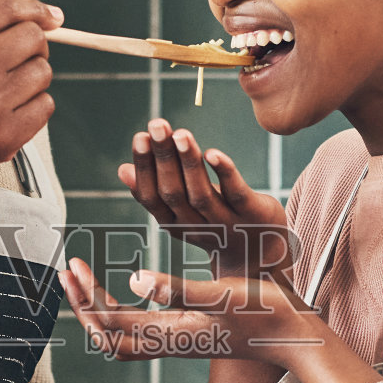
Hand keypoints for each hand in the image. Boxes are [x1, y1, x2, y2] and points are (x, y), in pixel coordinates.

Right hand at [0, 0, 59, 206]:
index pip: (9, 9)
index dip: (36, 9)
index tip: (49, 17)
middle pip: (33, 37)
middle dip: (34, 43)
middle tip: (20, 57)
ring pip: (43, 72)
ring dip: (33, 77)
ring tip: (8, 88)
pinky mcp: (3, 138)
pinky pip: (44, 106)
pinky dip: (34, 106)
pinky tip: (11, 110)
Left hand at [60, 257, 320, 372]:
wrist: (293, 335)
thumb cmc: (264, 314)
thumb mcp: (222, 295)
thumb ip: (177, 290)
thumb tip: (133, 277)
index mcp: (171, 333)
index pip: (111, 321)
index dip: (86, 295)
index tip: (74, 265)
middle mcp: (168, 342)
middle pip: (107, 334)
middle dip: (83, 304)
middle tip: (69, 269)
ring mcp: (176, 340)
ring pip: (120, 335)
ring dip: (97, 309)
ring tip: (84, 280)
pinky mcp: (186, 334)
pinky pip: (139, 330)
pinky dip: (120, 311)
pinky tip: (123, 287)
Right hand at [120, 118, 294, 282]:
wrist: (260, 258)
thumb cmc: (215, 227)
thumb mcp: (181, 214)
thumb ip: (156, 193)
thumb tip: (122, 169)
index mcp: (174, 225)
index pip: (151, 197)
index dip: (144, 168)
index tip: (139, 136)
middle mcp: (196, 227)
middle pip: (173, 193)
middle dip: (163, 158)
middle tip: (156, 124)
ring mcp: (225, 223)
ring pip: (201, 194)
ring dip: (189, 162)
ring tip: (181, 133)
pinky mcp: (252, 215)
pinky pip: (235, 194)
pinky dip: (224, 173)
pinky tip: (213, 152)